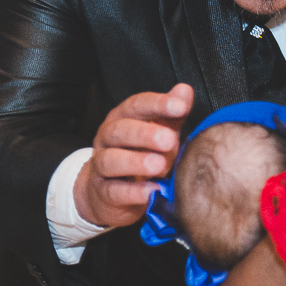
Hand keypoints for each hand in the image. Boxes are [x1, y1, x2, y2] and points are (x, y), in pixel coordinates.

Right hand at [74, 83, 192, 228]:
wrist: (107, 194)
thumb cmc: (138, 158)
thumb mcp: (157, 135)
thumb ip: (170, 115)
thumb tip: (185, 90)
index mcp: (121, 120)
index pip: (136, 105)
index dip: (157, 104)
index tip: (180, 106)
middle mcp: (107, 139)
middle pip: (120, 130)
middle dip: (144, 133)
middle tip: (169, 139)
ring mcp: (101, 166)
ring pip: (110, 160)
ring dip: (135, 161)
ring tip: (159, 166)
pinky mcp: (103, 193)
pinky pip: (114, 191)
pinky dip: (133, 192)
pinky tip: (152, 191)